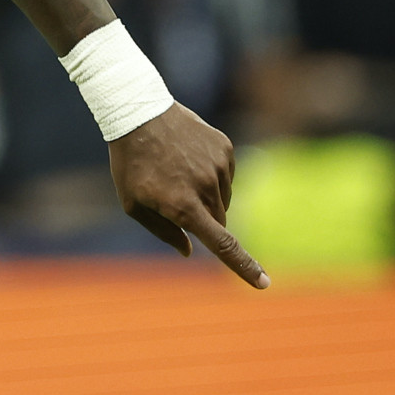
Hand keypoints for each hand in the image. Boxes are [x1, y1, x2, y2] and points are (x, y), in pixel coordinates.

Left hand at [108, 103, 267, 288]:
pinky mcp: (224, 148)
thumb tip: (189, 251)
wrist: (136, 111)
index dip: (244, 266)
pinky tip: (187, 157)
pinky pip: (226, 175)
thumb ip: (163, 231)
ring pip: (224, 198)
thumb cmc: (130, 162)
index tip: (264, 283)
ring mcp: (218, 166)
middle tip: (173, 196)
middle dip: (202, 219)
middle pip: (219, 221)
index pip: (222, 244)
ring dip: (206, 195)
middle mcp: (206, 187)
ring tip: (176, 171)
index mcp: (183, 206)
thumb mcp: (132, 202)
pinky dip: (211, 173)